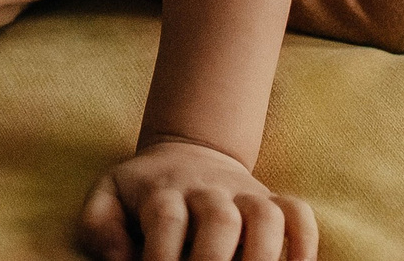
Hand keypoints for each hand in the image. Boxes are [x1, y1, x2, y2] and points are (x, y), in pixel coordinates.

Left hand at [78, 138, 318, 260]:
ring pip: (266, 216)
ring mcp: (244, 194)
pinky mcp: (272, 200)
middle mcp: (208, 190)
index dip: (161, 256)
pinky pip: (299, 214)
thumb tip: (122, 259)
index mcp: (164, 190)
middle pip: (220, 219)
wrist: (188, 153)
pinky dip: (304, 241)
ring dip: (262, 255)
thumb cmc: (142, 193)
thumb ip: (100, 228)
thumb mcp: (107, 198)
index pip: (167, 218)